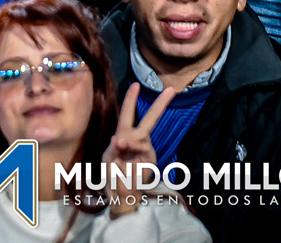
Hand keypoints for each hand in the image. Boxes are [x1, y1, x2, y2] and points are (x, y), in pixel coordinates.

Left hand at [104, 82, 174, 216]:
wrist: (119, 195)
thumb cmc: (112, 174)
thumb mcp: (109, 157)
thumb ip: (115, 146)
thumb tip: (120, 137)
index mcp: (124, 135)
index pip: (128, 114)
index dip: (131, 99)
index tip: (136, 84)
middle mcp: (137, 140)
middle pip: (149, 120)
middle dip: (160, 104)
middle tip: (171, 90)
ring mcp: (145, 150)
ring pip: (142, 136)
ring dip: (130, 140)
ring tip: (120, 146)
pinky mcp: (150, 160)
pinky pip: (143, 149)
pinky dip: (133, 149)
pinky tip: (123, 153)